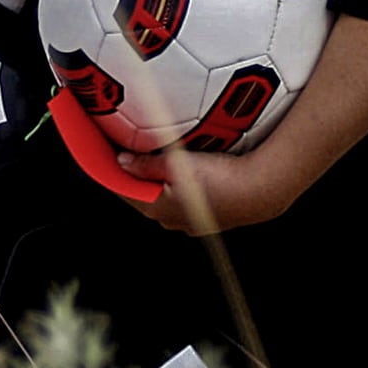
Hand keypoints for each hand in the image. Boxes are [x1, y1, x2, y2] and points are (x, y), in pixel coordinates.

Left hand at [119, 144, 301, 234]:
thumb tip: (121, 161)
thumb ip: (146, 163)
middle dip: (133, 172)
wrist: (262, 189)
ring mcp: (188, 220)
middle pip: (141, 192)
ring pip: (162, 195)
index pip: (121, 187)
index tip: (105, 151)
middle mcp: (169, 219)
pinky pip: (181, 197)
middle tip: (128, 147)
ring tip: (156, 156)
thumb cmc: (221, 178)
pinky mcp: (205, 215)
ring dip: (156, 177)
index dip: (112, 169)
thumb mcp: (176, 164)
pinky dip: (176, 184)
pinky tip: (184, 169)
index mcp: (156, 207)